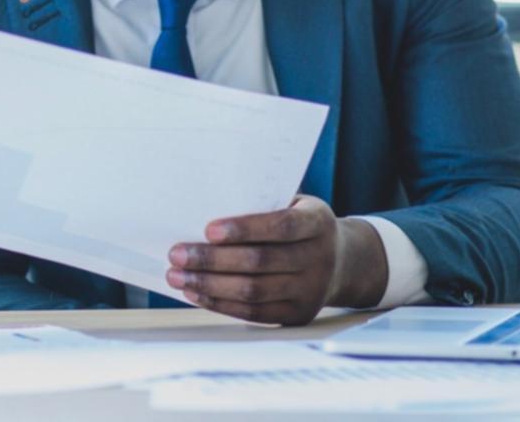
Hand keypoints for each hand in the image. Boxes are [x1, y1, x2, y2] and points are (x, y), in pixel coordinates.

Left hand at [165, 195, 386, 324]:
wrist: (343, 261)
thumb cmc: (300, 224)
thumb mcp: (292, 204)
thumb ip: (260, 204)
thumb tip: (201, 206)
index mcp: (318, 222)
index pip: (281, 226)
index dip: (244, 229)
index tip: (208, 229)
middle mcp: (319, 258)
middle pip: (260, 262)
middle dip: (212, 259)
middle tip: (177, 254)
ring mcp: (311, 290)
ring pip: (254, 291)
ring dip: (209, 285)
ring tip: (177, 276)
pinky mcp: (298, 314)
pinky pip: (255, 312)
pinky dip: (221, 303)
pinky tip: (197, 293)